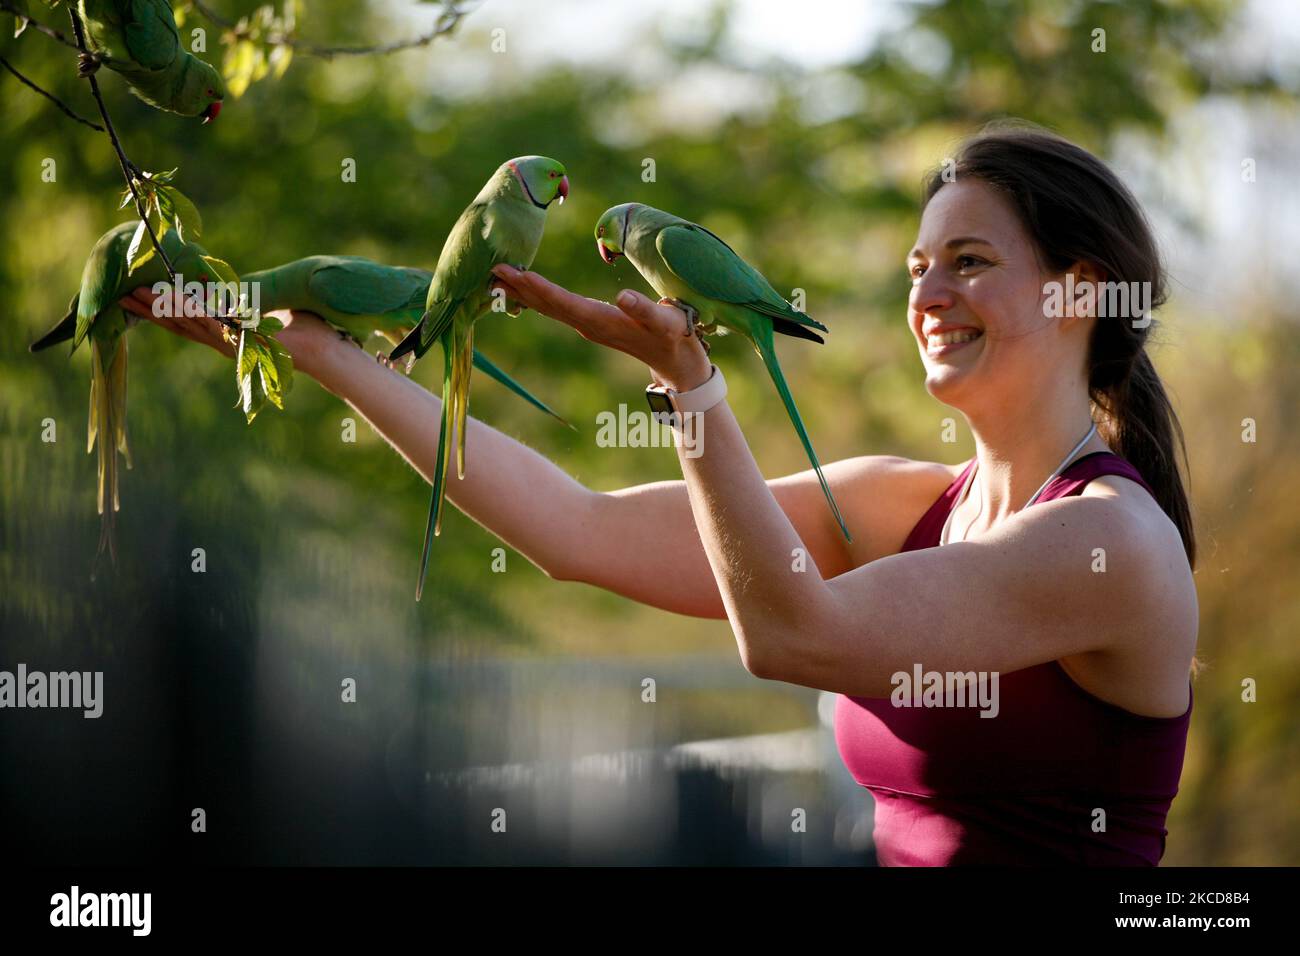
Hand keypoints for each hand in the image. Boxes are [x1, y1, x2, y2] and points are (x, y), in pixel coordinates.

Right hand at [118, 286, 333, 366]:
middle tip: (120, 295)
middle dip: (149, 310)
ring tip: (137, 295)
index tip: (133, 294)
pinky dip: (192, 312)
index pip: (185, 320)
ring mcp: (232, 344)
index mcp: (226, 334)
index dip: (158, 309)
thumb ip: (247, 304)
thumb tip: (234, 292)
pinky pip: (213, 325)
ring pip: (190, 324)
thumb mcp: (268, 311)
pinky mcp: (244, 343)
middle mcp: (224, 341)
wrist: (325, 350)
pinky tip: (174, 301)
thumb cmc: (303, 330)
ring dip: (162, 309)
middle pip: (178, 324)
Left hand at [490, 265, 712, 390]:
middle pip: (546, 304)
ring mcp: (586, 325)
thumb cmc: (673, 336)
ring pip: (548, 307)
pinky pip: (556, 307)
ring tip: (498, 276)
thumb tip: (624, 297)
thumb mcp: (665, 322)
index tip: (516, 274)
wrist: (675, 359)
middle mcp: (587, 324)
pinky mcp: (589, 322)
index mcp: (600, 321)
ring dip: (523, 292)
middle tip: (492, 269)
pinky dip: (537, 295)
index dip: (539, 288)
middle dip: (520, 287)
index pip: (563, 302)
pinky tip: (524, 287)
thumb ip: (645, 310)